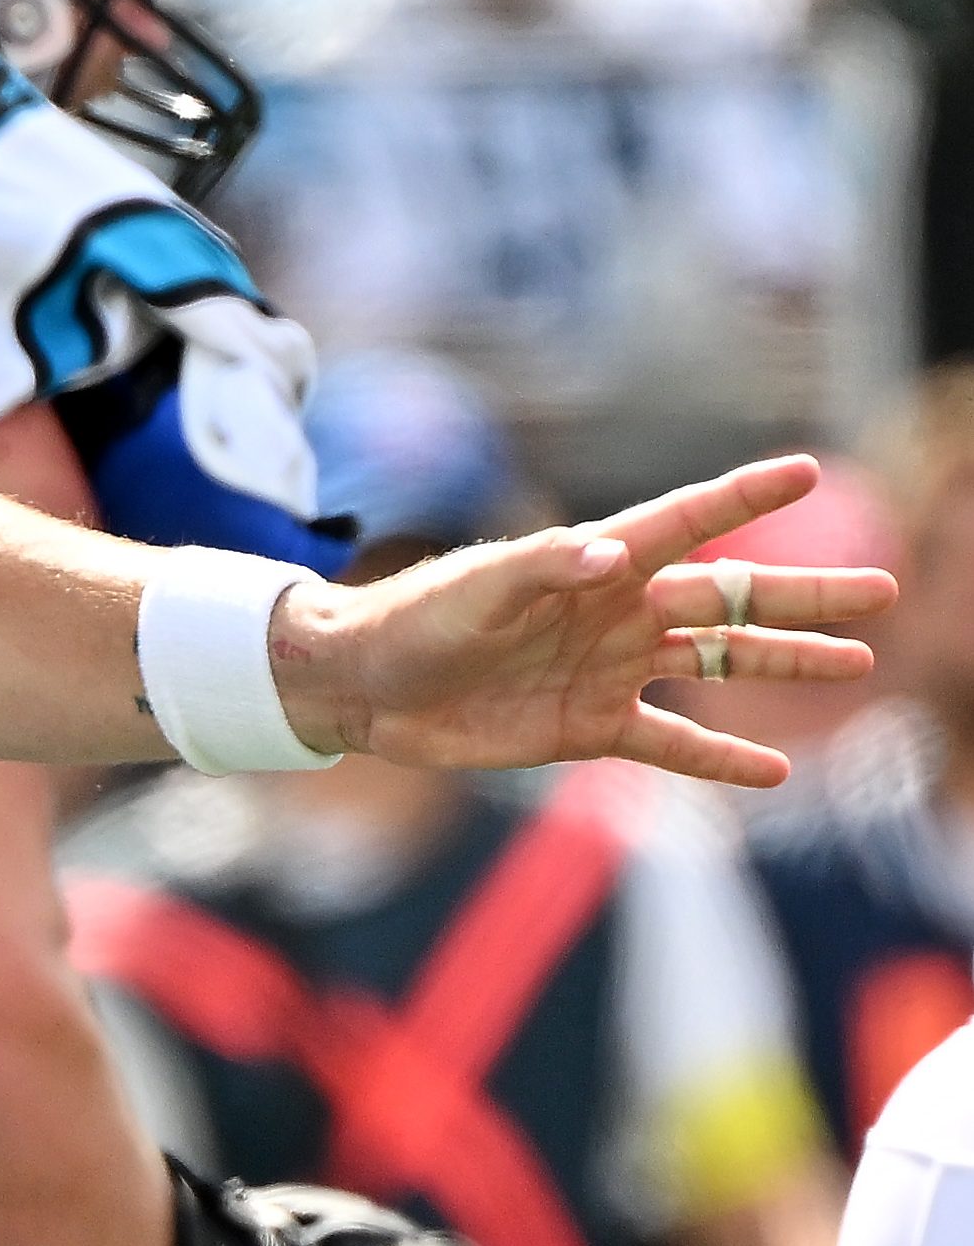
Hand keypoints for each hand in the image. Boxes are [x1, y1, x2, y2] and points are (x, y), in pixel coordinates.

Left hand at [272, 455, 889, 785]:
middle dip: (803, 595)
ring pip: (718, 664)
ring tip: (856, 665)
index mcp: (592, 566)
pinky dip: (720, 758)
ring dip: (784, 666)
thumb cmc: (411, 621)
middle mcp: (615, 613)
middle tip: (882, 590)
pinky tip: (774, 772)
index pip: (683, 524)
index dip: (743, 500)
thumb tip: (610, 551)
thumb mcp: (475, 589)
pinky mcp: (588, 727)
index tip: (806, 473)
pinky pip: (671, 742)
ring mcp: (608, 670)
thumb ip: (542, 567)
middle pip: (729, 599)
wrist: (363, 688)